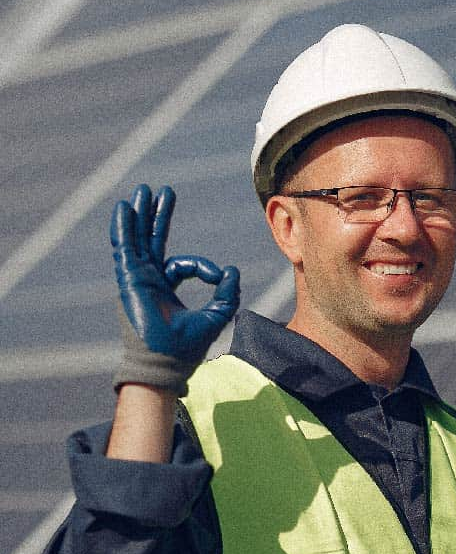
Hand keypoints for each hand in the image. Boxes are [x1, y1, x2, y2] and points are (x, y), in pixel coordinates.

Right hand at [111, 184, 239, 393]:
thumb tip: (232, 271)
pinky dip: (124, 228)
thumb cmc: (188, 347)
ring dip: (140, 215)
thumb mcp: (216, 316)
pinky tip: (125, 208)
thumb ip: (226, 294)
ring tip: (143, 190)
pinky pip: (124, 248)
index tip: (217, 275)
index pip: (183, 265)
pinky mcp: (129, 280)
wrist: (167, 363)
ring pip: (137, 239)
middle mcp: (149, 281)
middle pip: (152, 241)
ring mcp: (137, 279)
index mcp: (166, 289)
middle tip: (162, 192)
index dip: (203, 267)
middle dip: (157, 216)